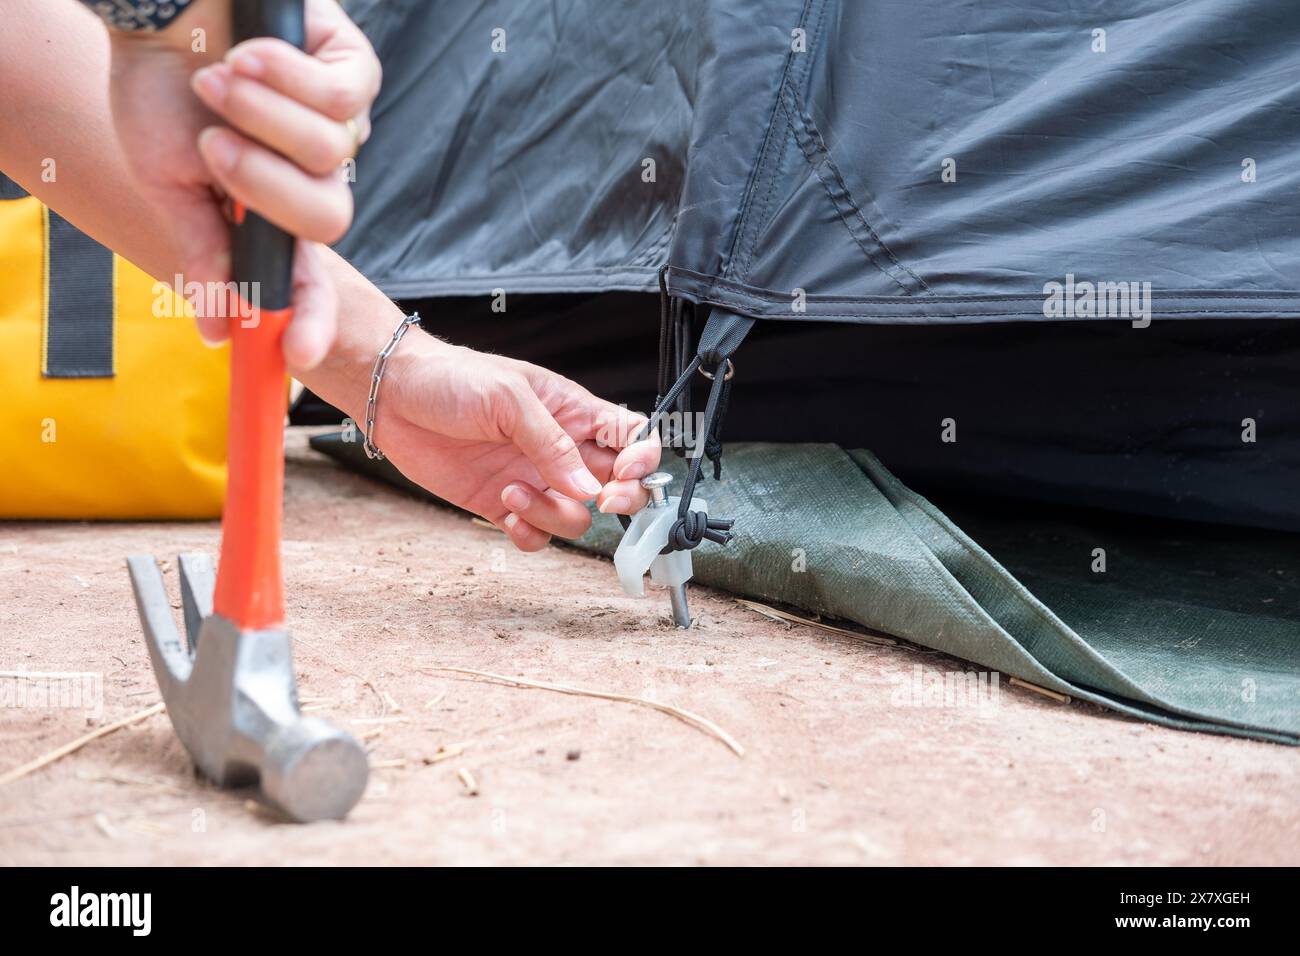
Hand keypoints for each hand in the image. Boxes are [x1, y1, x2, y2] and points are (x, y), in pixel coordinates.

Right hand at [107, 0, 380, 369]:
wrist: (155, 11)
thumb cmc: (158, 90)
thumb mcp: (169, 180)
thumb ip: (203, 248)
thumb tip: (212, 329)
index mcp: (272, 211)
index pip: (306, 276)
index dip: (307, 316)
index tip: (293, 356)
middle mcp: (314, 174)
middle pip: (329, 219)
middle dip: (264, 185)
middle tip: (214, 147)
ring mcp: (339, 125)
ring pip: (330, 154)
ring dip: (259, 117)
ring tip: (216, 81)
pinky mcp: (352, 70)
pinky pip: (340, 99)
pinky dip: (284, 76)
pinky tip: (248, 54)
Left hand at [376, 335, 662, 551]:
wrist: (393, 397)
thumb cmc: (452, 378)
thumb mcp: (509, 398)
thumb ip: (552, 444)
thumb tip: (589, 488)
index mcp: (574, 412)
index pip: (633, 437)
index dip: (643, 459)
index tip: (625, 473)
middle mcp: (561, 449)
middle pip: (618, 485)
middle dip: (619, 499)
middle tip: (601, 499)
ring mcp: (534, 479)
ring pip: (575, 516)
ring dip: (552, 514)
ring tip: (514, 490)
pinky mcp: (503, 504)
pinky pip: (536, 535)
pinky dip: (529, 533)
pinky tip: (504, 509)